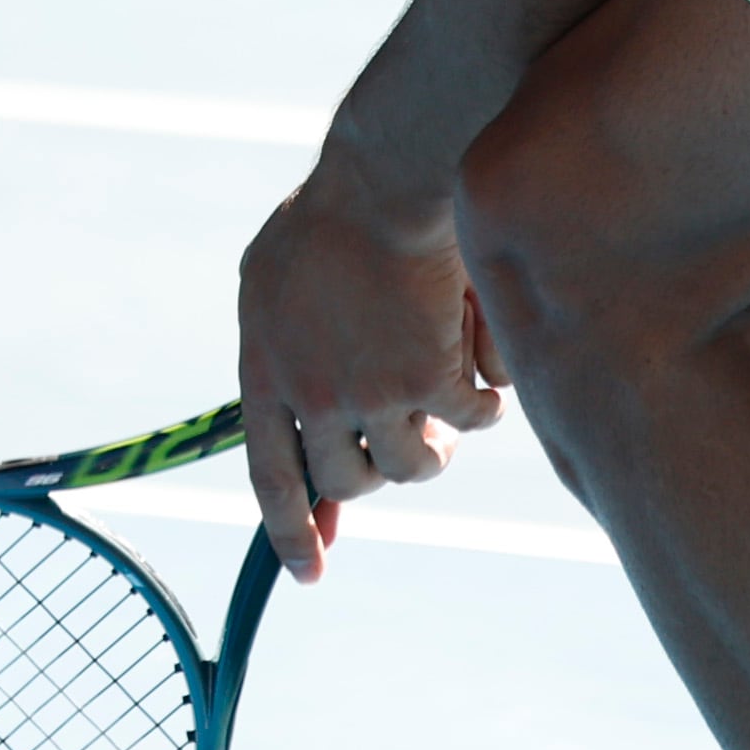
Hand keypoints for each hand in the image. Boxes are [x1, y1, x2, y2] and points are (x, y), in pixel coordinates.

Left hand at [237, 170, 507, 580]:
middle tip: (417, 435)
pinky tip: (486, 366)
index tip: (311, 573)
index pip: (270, 476)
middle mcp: (310, 396)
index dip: (290, 531)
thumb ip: (279, 351)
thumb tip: (292, 423)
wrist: (386, 176)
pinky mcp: (429, 381)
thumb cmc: (331, 213)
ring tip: (451, 411)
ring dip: (438, 445)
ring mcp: (369, 393)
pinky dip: (485, 401)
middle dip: (384, 467)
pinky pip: (471, 420)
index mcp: (263, 371)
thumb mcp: (271, 282)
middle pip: (348, 481)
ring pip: (413, 466)